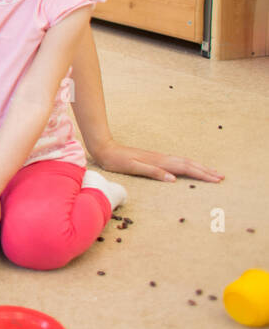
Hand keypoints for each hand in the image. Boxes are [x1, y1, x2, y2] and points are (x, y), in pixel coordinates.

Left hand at [90, 139, 221, 182]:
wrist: (105, 148)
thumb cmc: (117, 160)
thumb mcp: (133, 168)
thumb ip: (153, 172)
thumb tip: (173, 179)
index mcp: (159, 161)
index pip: (185, 169)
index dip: (201, 174)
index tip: (216, 179)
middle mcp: (162, 158)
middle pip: (188, 164)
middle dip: (206, 171)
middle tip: (221, 177)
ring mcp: (159, 157)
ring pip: (184, 162)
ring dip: (199, 167)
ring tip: (212, 172)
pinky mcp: (155, 158)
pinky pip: (177, 162)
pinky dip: (188, 165)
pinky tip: (191, 167)